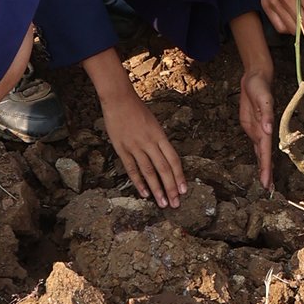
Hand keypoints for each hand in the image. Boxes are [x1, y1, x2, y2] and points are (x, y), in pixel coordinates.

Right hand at [102, 88, 186, 207]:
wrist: (119, 100)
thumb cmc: (138, 110)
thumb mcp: (154, 124)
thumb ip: (160, 141)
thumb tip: (167, 160)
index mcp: (160, 135)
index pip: (173, 160)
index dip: (179, 176)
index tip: (184, 190)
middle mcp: (149, 142)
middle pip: (163, 168)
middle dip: (171, 188)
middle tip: (175, 204)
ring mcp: (135, 146)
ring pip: (149, 172)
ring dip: (157, 189)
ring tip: (163, 203)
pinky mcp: (122, 149)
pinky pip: (132, 169)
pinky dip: (139, 182)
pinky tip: (145, 193)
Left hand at [238, 65, 274, 190]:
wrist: (256, 78)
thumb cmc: (260, 87)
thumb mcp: (262, 98)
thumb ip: (266, 113)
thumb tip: (269, 130)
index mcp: (266, 128)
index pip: (266, 153)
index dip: (266, 168)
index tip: (266, 183)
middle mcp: (263, 133)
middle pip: (265, 157)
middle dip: (267, 174)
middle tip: (268, 191)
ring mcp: (258, 132)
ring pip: (262, 155)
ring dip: (264, 169)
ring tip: (266, 184)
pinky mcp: (252, 128)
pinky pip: (256, 147)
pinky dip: (258, 159)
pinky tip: (260, 167)